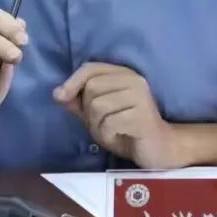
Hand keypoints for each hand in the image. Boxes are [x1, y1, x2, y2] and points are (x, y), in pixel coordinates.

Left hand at [53, 63, 184, 168]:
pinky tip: (119, 137)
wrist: (159, 149)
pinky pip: (109, 123)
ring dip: (97, 125)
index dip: (72, 81)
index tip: (60, 97)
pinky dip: (107, 135)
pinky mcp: (142, 116)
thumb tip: (57, 93)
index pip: (90, 68)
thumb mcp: (98, 115)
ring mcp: (140, 97)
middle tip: (101, 124)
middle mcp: (134, 80)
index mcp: (124, 74)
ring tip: (111, 132)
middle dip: (88, 111)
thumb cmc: (127, 130)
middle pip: (91, 88)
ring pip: (98, 106)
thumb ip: (78, 103)